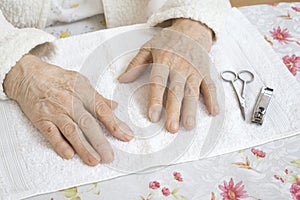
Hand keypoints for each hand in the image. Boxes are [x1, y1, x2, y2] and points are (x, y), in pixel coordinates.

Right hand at [3, 55, 133, 165]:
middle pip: (88, 124)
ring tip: (94, 160)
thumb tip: (114, 106)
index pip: (102, 110)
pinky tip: (69, 154)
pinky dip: (60, 144)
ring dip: (83, 147)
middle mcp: (70, 102)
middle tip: (109, 156)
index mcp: (83, 92)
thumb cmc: (57, 78)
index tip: (126, 135)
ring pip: (72, 131)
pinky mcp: (41, 119)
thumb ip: (98, 97)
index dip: (115, 124)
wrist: (29, 75)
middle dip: (100, 142)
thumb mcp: (81, 82)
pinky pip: (51, 134)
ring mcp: (55, 111)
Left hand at [118, 19, 218, 132]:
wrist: (192, 29)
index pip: (159, 82)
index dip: (155, 100)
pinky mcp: (205, 72)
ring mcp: (194, 70)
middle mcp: (180, 66)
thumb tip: (122, 79)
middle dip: (174, 110)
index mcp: (164, 60)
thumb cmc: (169, 41)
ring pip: (193, 92)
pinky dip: (213, 98)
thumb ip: (136, 64)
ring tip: (189, 125)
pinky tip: (213, 112)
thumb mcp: (149, 47)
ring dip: (191, 109)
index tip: (153, 116)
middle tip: (171, 128)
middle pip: (177, 91)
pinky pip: (210, 86)